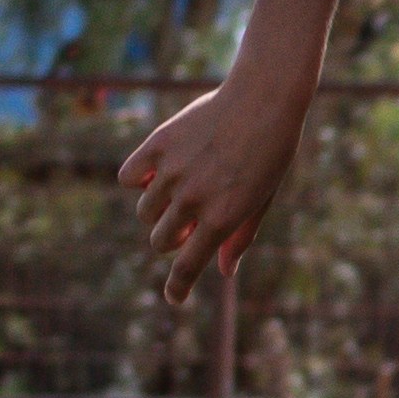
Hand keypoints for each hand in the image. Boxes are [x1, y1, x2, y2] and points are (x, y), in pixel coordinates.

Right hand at [120, 69, 309, 304]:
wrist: (264, 99)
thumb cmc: (270, 152)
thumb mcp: (262, 198)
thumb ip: (240, 236)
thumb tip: (225, 272)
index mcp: (221, 219)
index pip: (187, 266)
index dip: (177, 287)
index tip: (174, 297)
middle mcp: (192, 199)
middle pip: (159, 241)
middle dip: (171, 238)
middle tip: (189, 218)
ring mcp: (172, 172)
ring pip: (144, 211)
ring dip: (158, 208)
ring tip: (181, 187)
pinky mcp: (157, 145)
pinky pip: (128, 177)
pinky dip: (137, 179)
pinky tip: (155, 170)